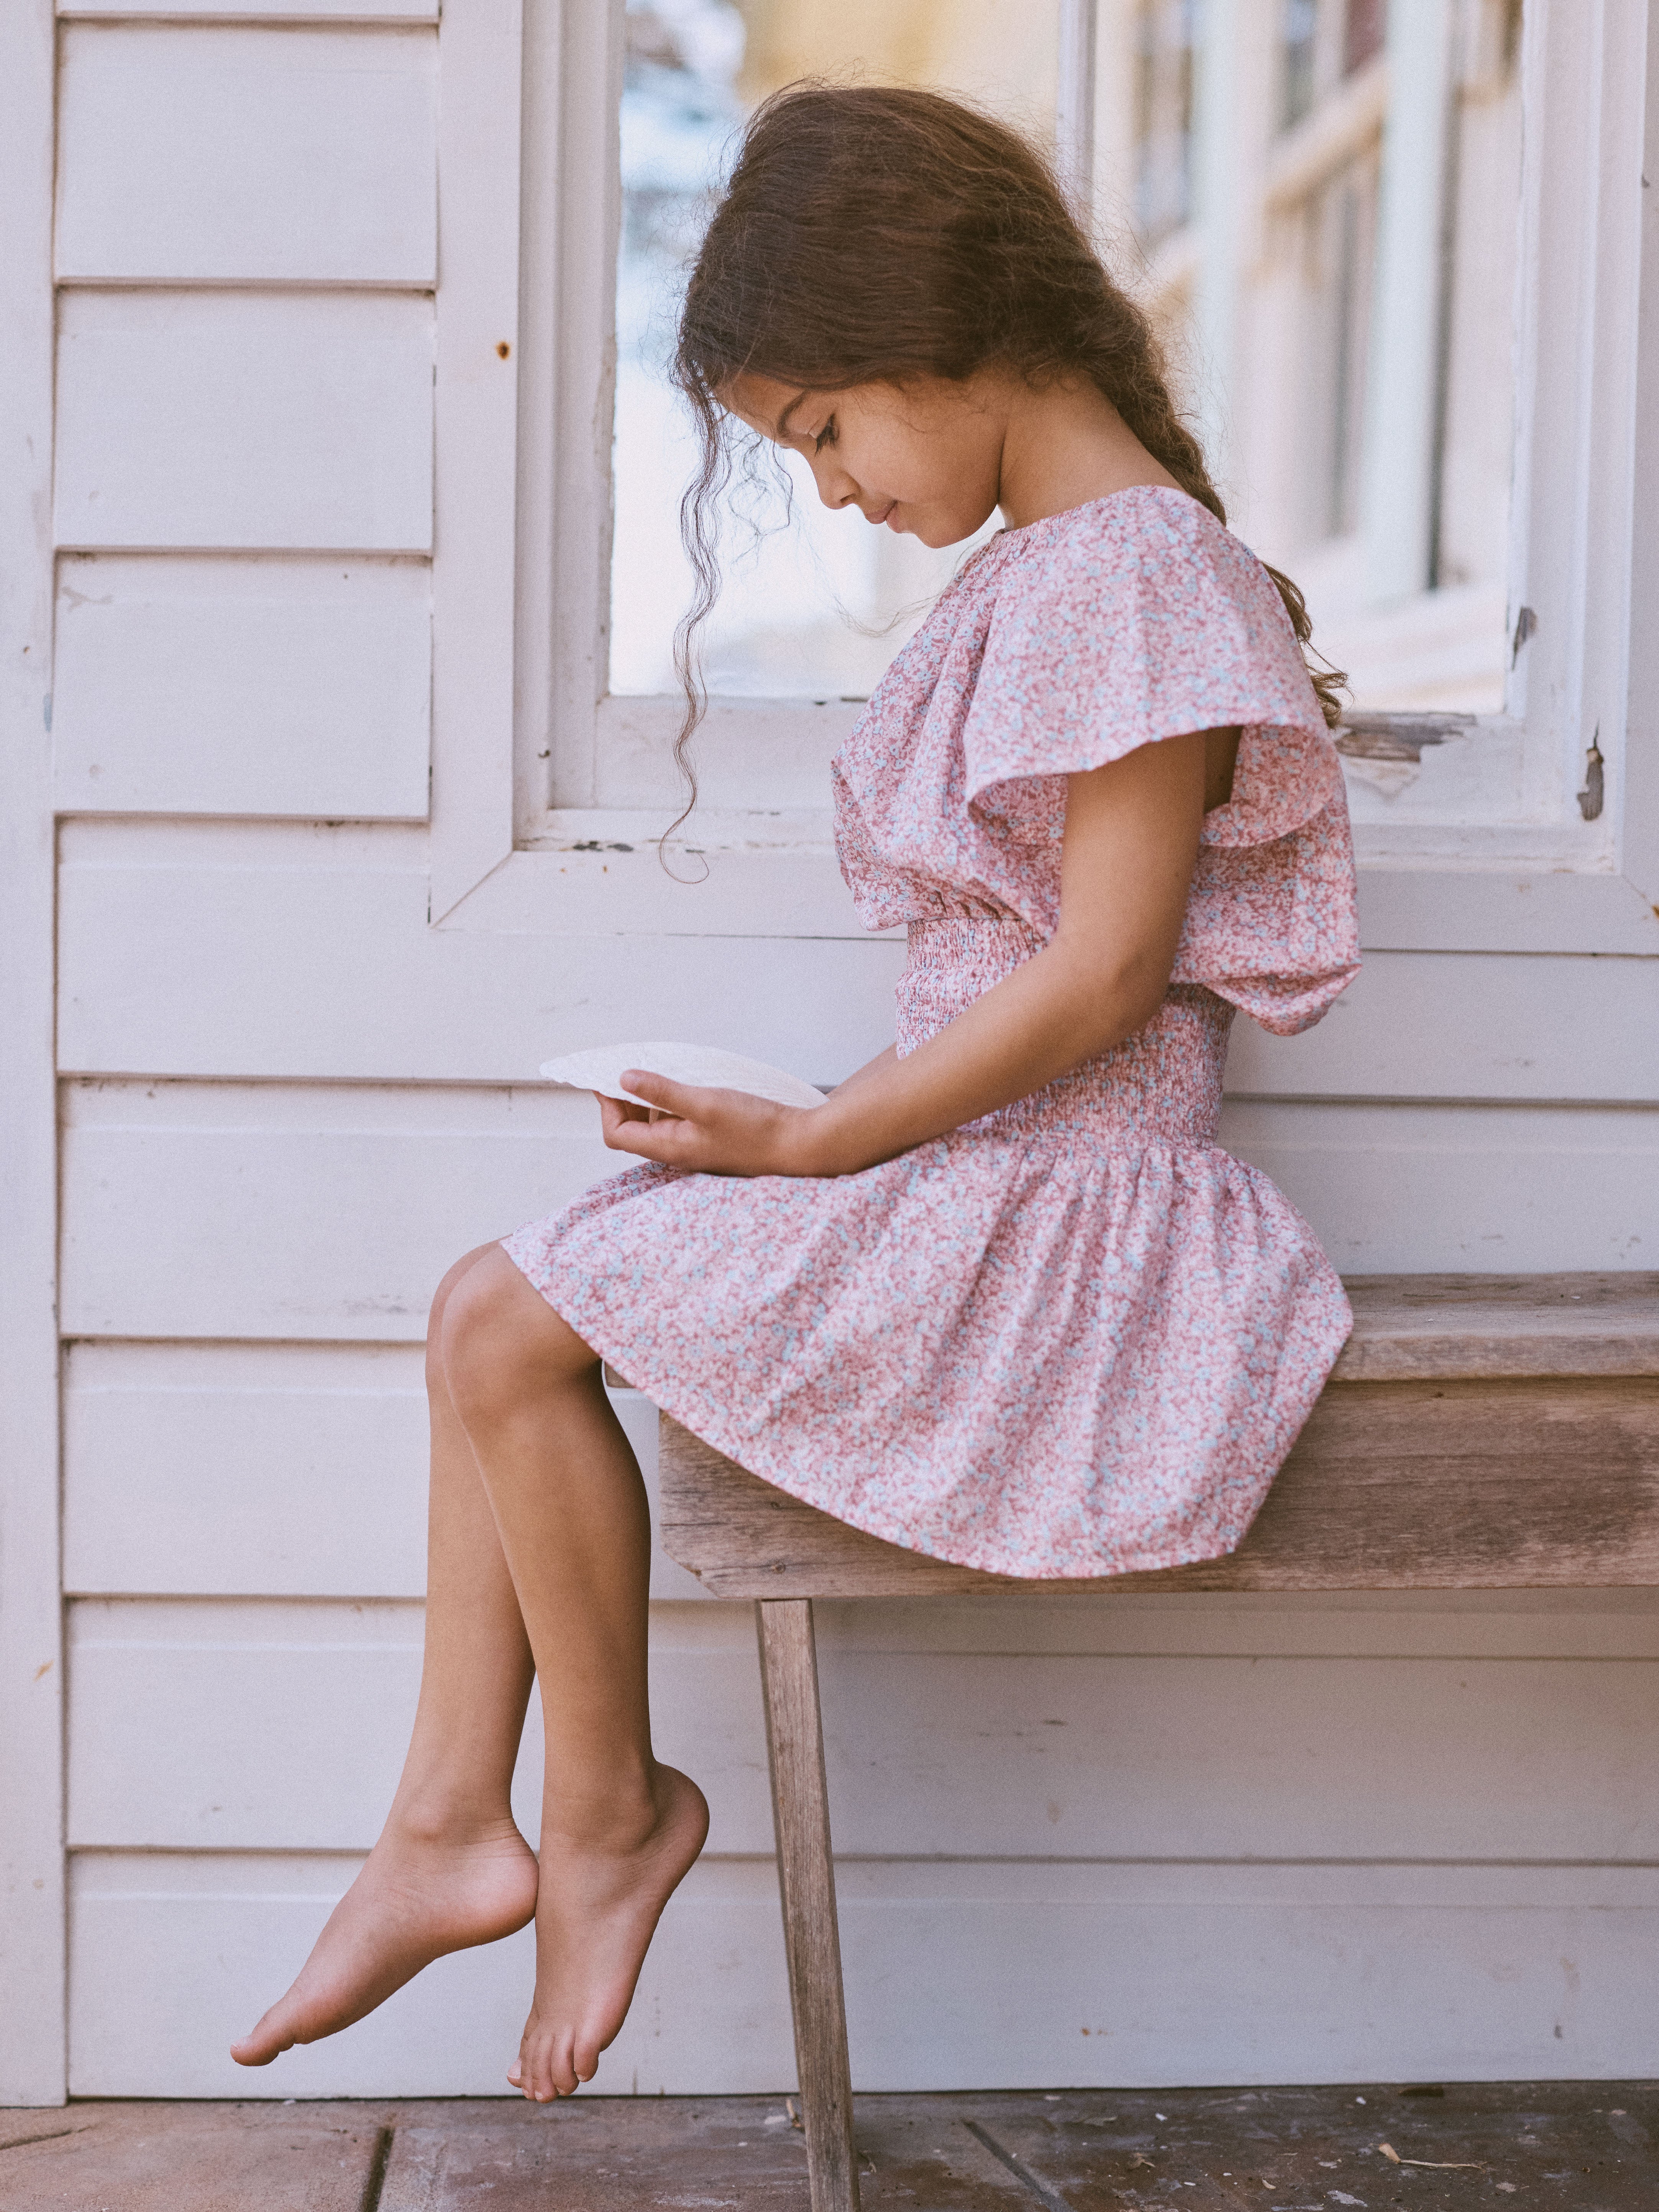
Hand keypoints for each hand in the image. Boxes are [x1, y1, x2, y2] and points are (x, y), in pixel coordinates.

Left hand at [596, 1070, 834, 1177]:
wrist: (798, 1145)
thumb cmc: (755, 1128)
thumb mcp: (705, 1102)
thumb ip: (663, 1091)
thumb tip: (624, 1079)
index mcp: (670, 1148)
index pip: (617, 1134)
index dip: (607, 1106)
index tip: (608, 1077)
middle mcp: (677, 1152)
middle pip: (633, 1129)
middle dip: (626, 1100)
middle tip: (630, 1068)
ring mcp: (694, 1147)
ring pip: (656, 1123)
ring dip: (651, 1098)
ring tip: (660, 1071)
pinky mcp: (709, 1140)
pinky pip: (679, 1121)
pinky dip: (673, 1102)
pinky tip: (686, 1084)